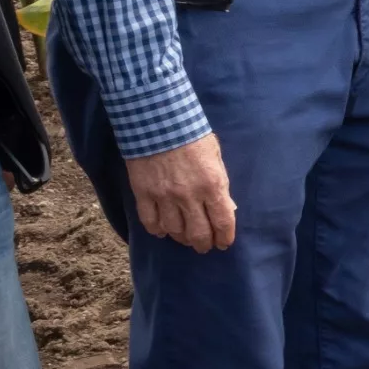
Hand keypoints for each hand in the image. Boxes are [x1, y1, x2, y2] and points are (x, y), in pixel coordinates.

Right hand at [125, 134, 236, 253]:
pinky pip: (150, 222)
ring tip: (186, 239)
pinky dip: (157, 231)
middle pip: (198, 233)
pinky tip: (163, 232)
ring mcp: (164, 197)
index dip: (225, 237)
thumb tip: (224, 206)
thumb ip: (219, 183)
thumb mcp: (216, 156)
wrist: (158, 121)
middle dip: (204, 244)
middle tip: (205, 247)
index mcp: (212, 185)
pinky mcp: (143, 194)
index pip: (222, 221)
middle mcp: (189, 196)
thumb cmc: (192, 135)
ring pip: (174, 231)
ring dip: (182, 239)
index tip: (224, 244)